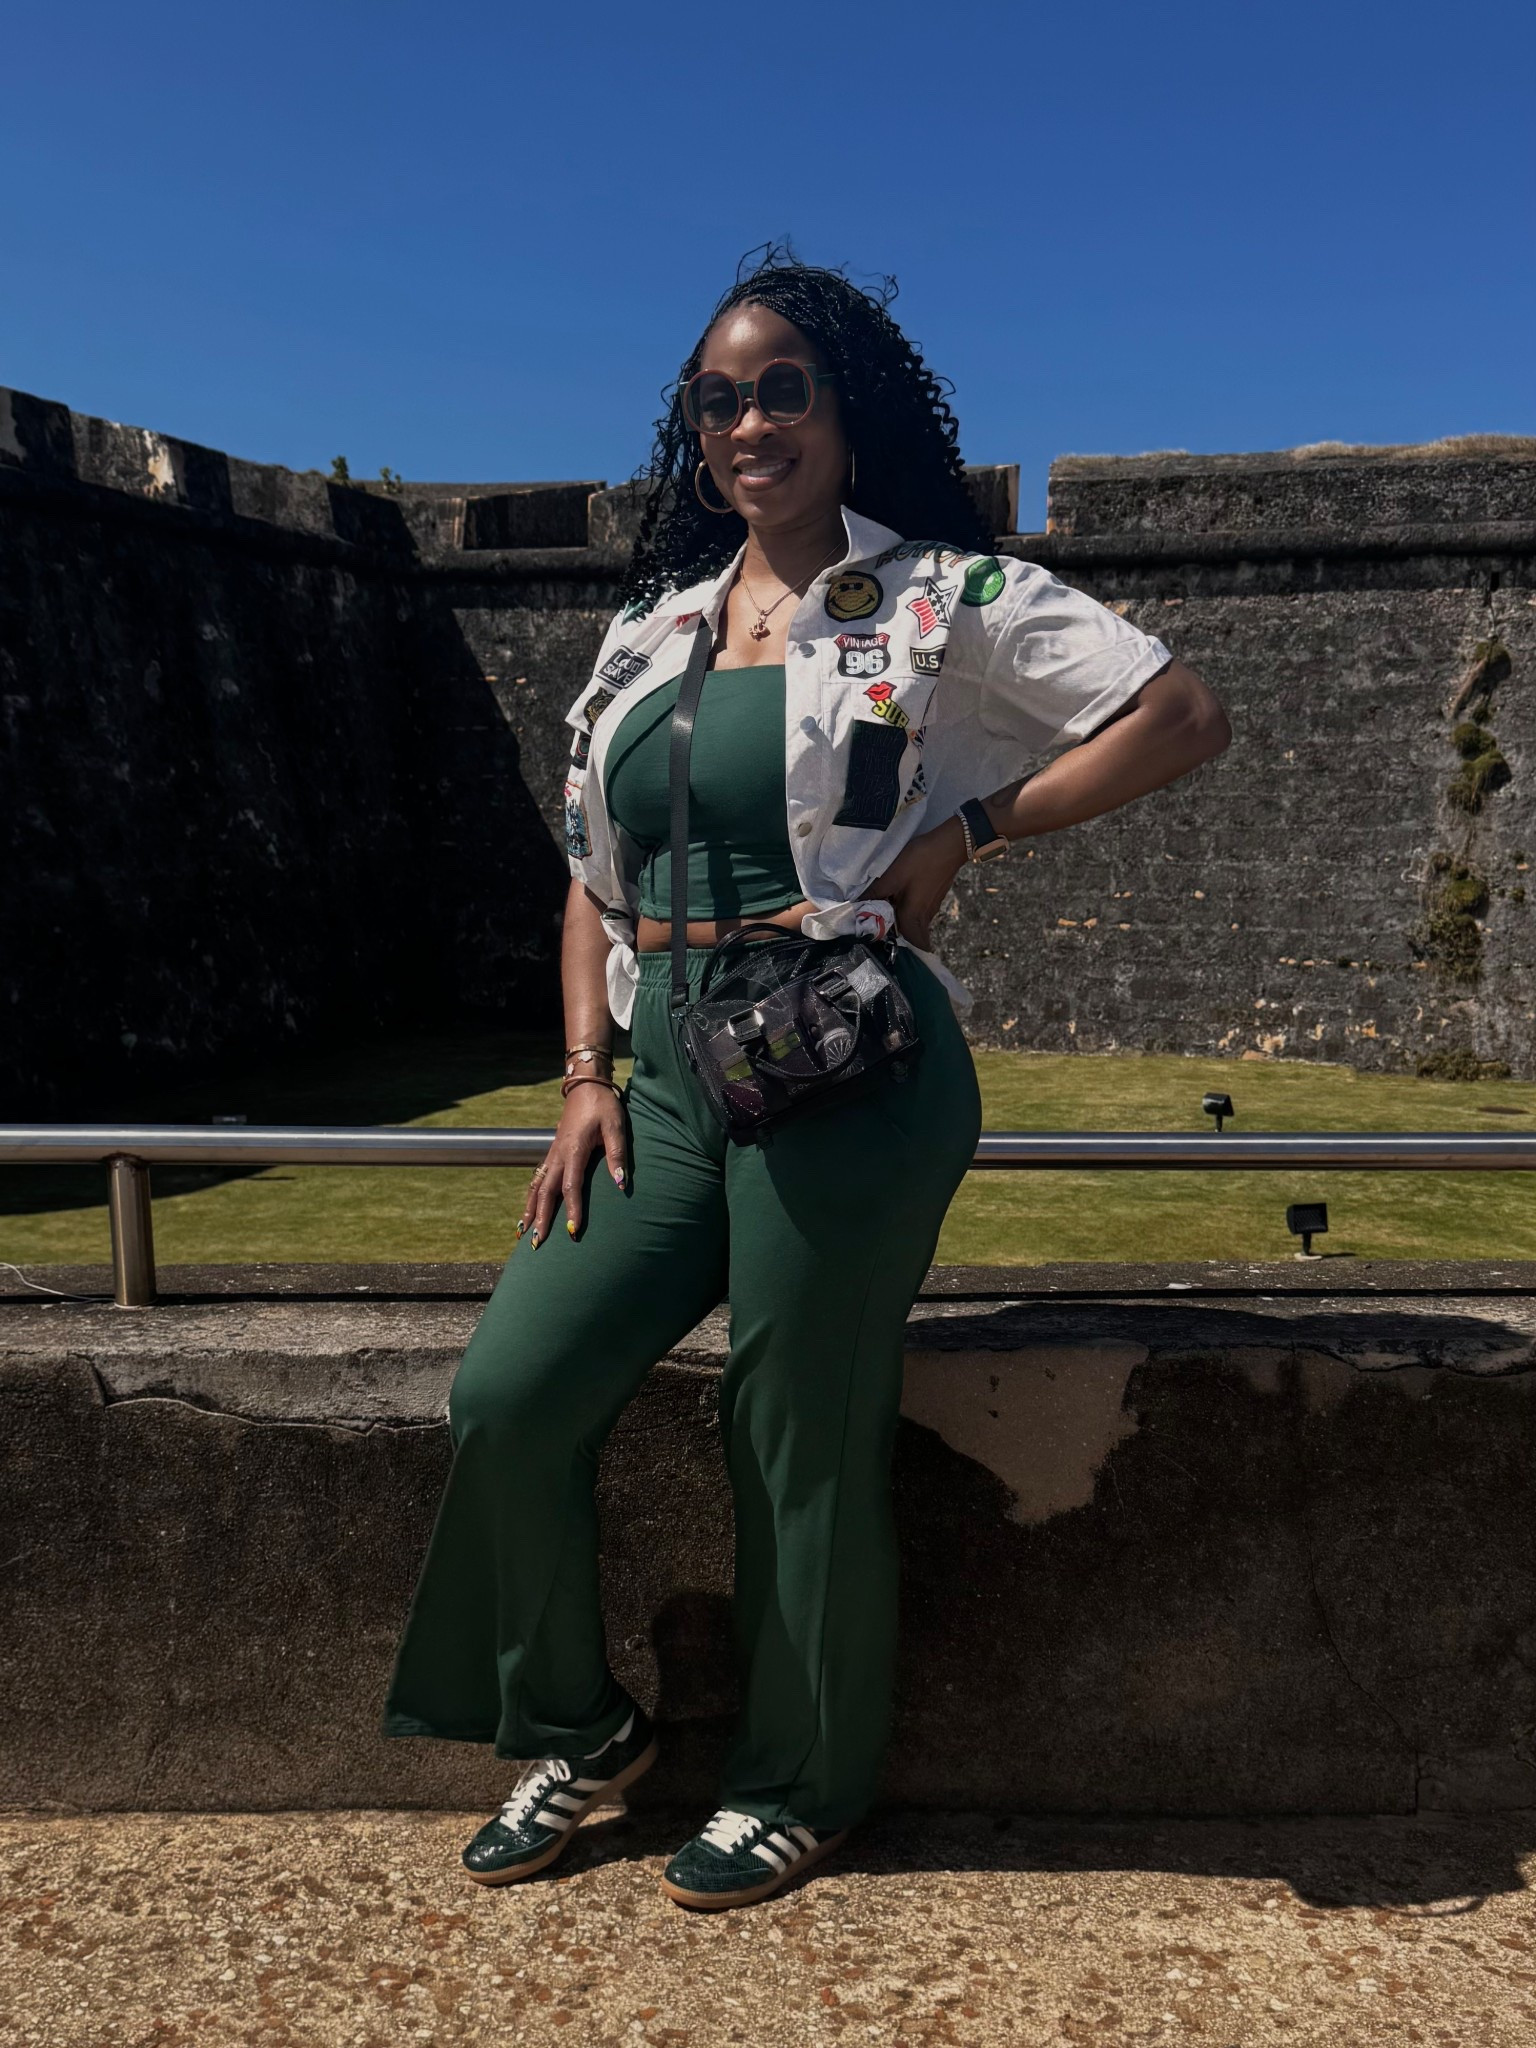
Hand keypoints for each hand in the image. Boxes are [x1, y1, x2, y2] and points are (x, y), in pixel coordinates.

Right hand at [517, 1082, 628, 1247]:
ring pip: (536, 1187)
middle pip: (546, 1192)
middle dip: (541, 1218)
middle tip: (537, 1243)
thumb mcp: (615, 1127)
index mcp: (574, 1149)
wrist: (585, 1085)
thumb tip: (622, 1185)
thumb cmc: (603, 1106)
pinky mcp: (552, 1153)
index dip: (572, 1210)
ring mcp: (552, 1154)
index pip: (571, 1186)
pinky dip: (531, 1197)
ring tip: (524, 1234)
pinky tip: (527, 1211)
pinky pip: (537, 1179)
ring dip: (530, 1210)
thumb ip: (617, 1156)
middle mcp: (558, 1155)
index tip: (572, 1231)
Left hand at [865, 816, 968, 949]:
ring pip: (916, 924)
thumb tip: (854, 907)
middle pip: (912, 936)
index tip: (880, 942)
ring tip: (886, 912)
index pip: (909, 945)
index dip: (898, 947)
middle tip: (880, 928)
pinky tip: (899, 899)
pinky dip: (909, 912)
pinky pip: (920, 912)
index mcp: (913, 917)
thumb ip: (874, 894)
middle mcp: (925, 918)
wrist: (950, 844)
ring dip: (903, 923)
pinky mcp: (935, 897)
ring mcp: (932, 908)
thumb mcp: (891, 877)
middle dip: (899, 937)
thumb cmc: (919, 861)